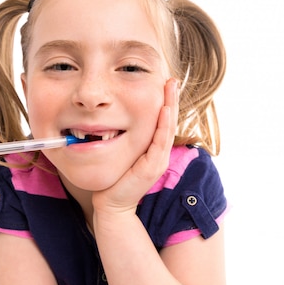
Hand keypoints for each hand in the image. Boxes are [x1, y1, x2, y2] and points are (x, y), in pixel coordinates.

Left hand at [92, 77, 179, 215]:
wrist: (111, 205)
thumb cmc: (114, 179)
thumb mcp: (122, 154)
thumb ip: (124, 139)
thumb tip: (113, 120)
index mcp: (154, 150)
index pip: (163, 121)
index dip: (166, 102)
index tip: (165, 84)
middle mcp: (160, 154)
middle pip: (169, 121)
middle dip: (171, 99)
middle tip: (172, 80)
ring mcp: (159, 160)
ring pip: (168, 128)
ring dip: (170, 106)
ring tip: (171, 89)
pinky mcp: (152, 167)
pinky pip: (160, 142)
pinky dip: (163, 124)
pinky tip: (164, 110)